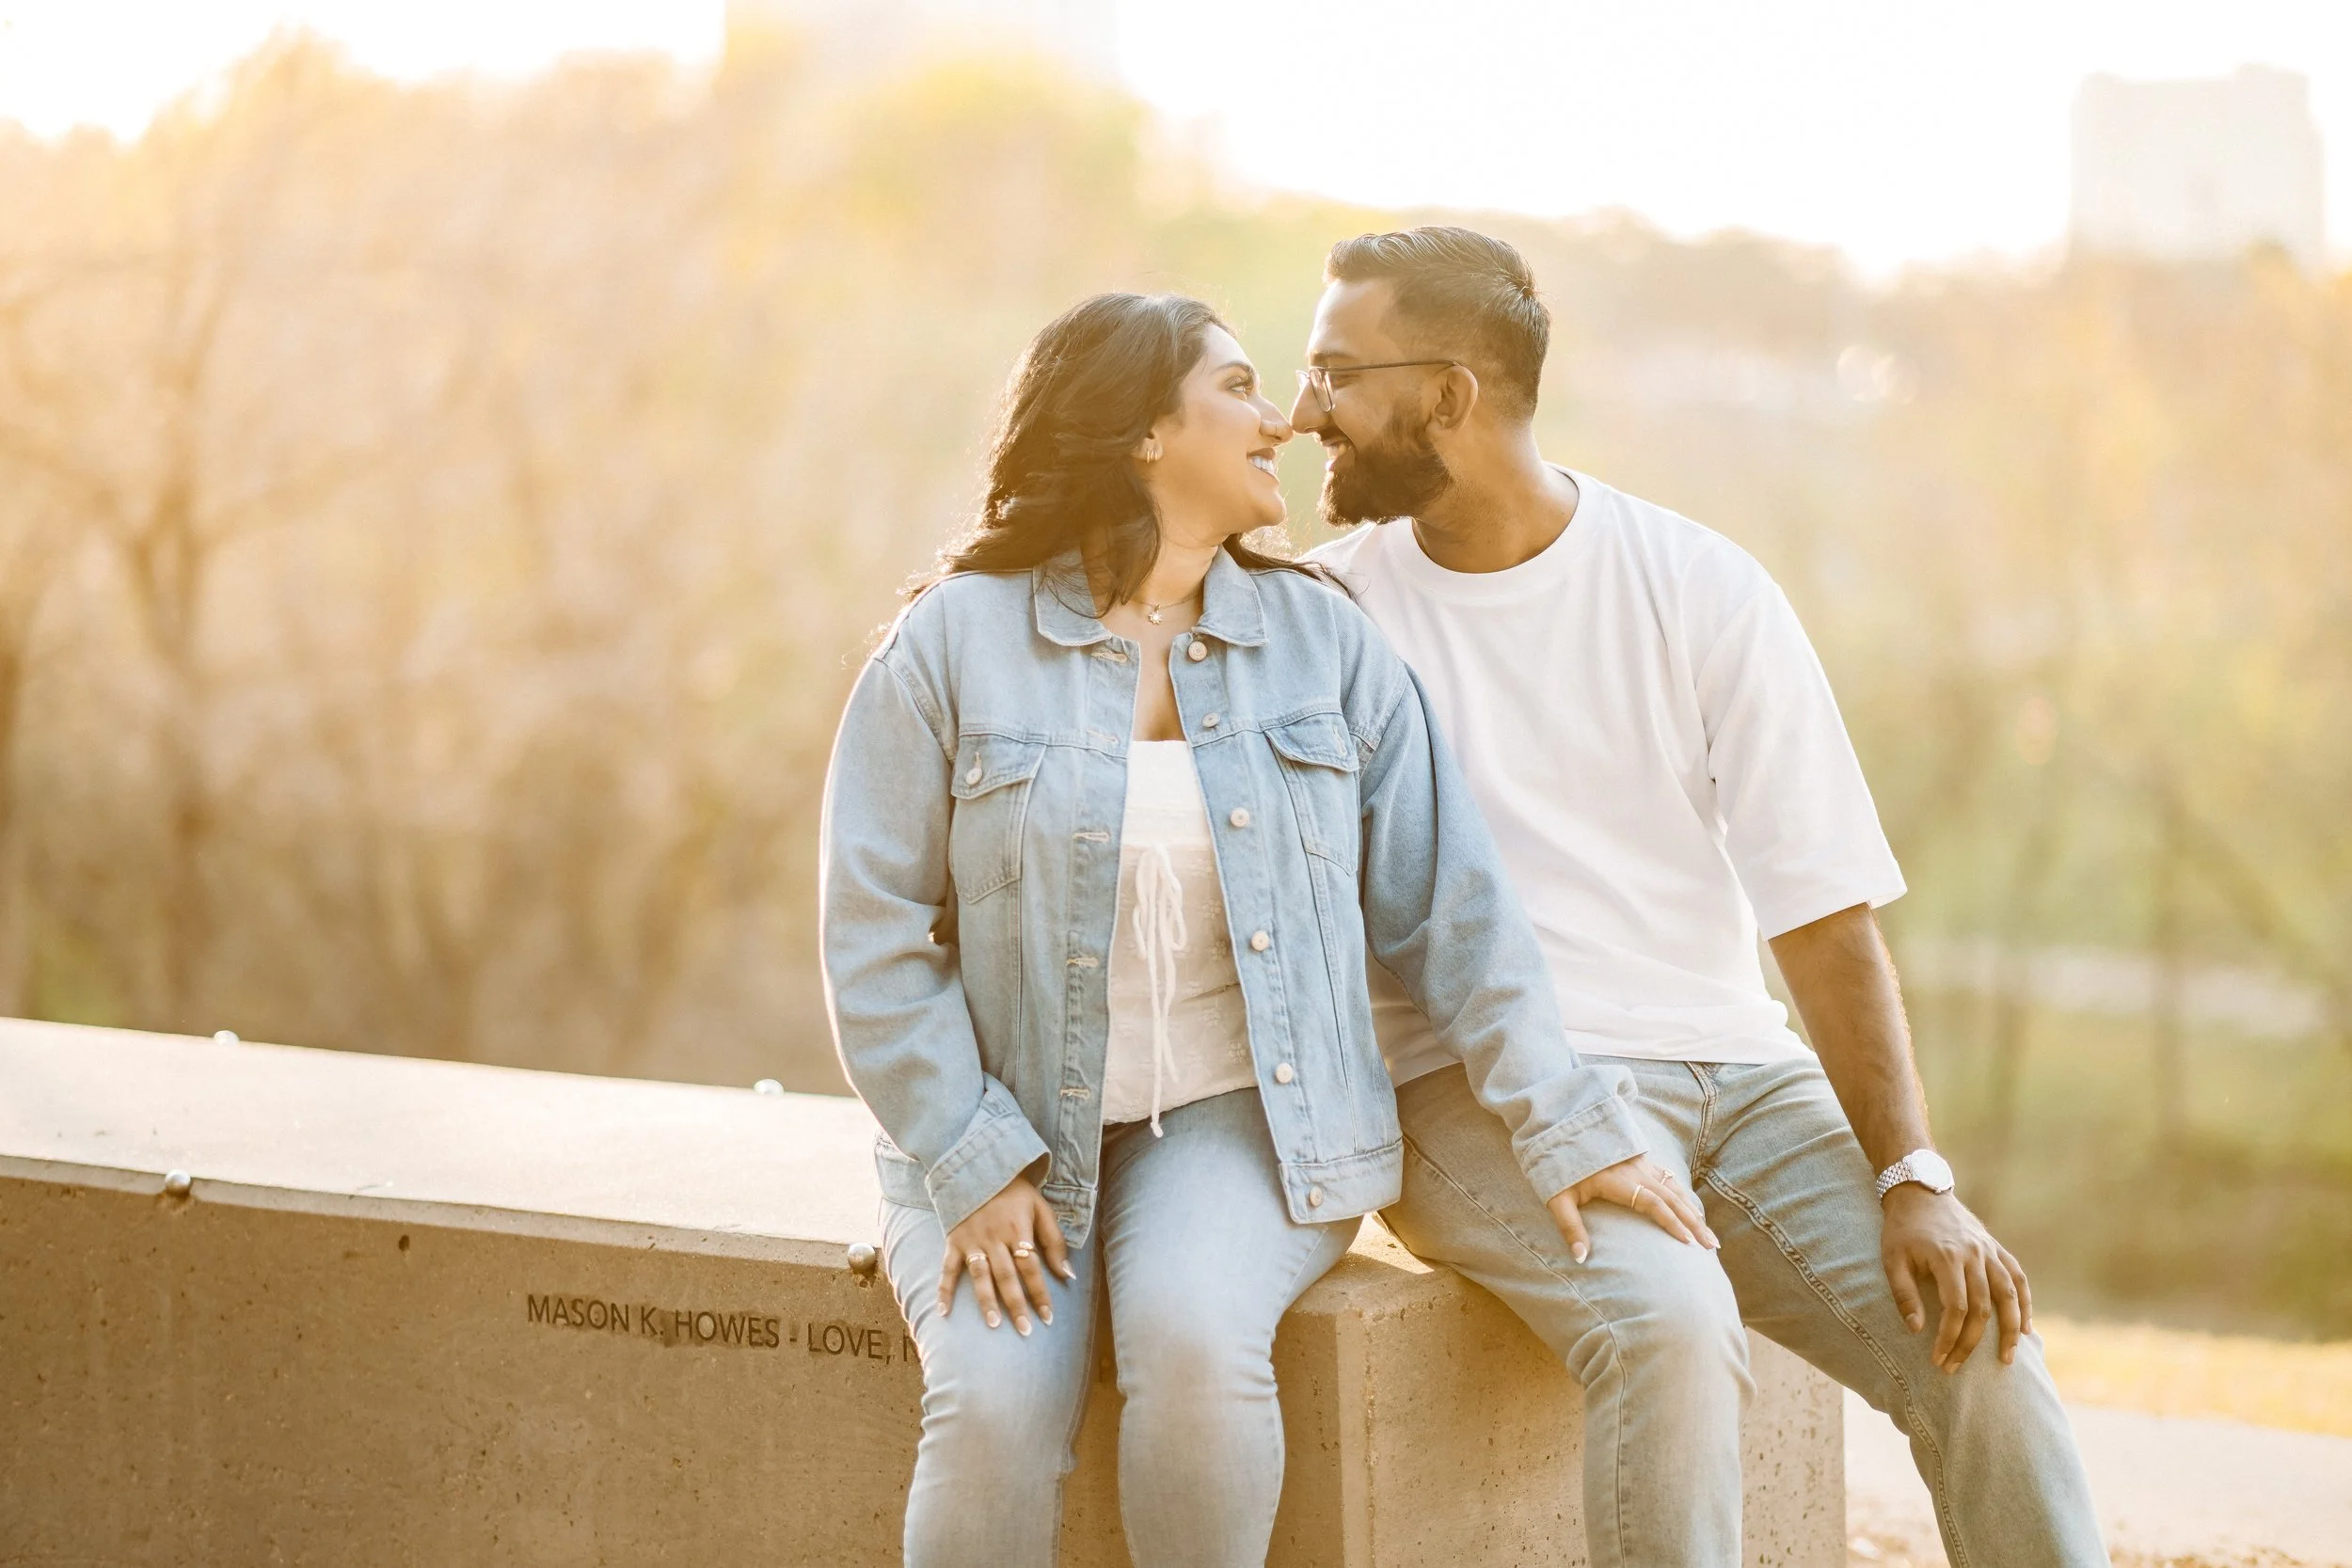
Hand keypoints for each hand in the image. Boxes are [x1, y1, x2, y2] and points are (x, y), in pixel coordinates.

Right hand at [939, 1176, 1075, 1335]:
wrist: (980, 1167)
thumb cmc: (1016, 1193)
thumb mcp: (1041, 1208)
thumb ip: (1054, 1241)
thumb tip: (1067, 1274)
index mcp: (1018, 1230)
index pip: (1032, 1268)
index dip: (1040, 1294)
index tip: (1048, 1318)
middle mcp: (994, 1238)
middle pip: (1007, 1277)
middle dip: (1017, 1305)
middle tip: (1025, 1330)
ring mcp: (972, 1241)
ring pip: (980, 1276)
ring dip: (986, 1301)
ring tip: (994, 1324)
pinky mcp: (954, 1241)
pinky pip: (948, 1268)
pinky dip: (944, 1290)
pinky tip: (943, 1311)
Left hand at [1547, 1154, 1719, 1262]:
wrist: (1562, 1128)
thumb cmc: (1557, 1167)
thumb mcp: (1558, 1197)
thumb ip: (1569, 1226)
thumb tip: (1581, 1258)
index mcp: (1618, 1180)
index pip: (1652, 1202)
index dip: (1671, 1222)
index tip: (1687, 1242)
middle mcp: (1636, 1170)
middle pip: (1672, 1198)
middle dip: (1694, 1223)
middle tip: (1712, 1247)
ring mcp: (1642, 1163)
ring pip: (1675, 1189)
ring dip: (1694, 1212)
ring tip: (1709, 1236)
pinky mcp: (1642, 1160)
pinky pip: (1670, 1180)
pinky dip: (1685, 1197)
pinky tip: (1694, 1212)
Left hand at [1880, 1184, 2030, 1370]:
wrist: (1920, 1192)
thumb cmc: (1902, 1229)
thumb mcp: (1892, 1259)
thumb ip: (1904, 1294)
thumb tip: (1917, 1330)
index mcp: (1946, 1257)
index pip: (1955, 1308)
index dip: (1949, 1338)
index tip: (1939, 1359)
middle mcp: (1974, 1254)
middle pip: (1983, 1307)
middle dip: (1971, 1342)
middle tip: (1958, 1367)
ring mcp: (1989, 1251)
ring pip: (2009, 1294)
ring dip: (2011, 1329)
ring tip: (2007, 1358)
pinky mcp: (1996, 1248)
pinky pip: (2018, 1278)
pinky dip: (2025, 1303)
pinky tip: (2026, 1327)